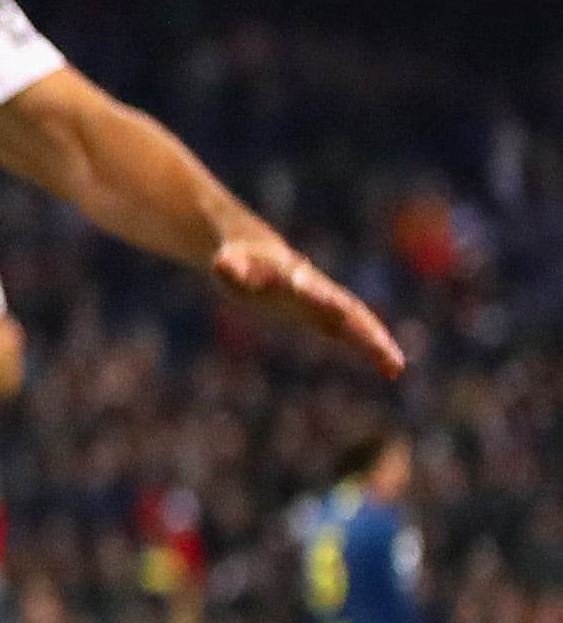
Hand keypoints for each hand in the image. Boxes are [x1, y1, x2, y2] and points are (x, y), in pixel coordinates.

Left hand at [211, 232, 405, 377]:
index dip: (322, 299)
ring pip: (357, 322)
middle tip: (384, 347)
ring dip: (376, 343)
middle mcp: (317, 288)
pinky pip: (353, 334)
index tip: (339, 311)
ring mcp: (324, 302)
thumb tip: (223, 268)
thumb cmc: (237, 260)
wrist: (253, 252)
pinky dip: (371, 349)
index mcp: (292, 275)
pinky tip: (392, 370)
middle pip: (346, 307)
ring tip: (397, 366)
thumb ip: (230, 267)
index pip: (311, 289)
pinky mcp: (325, 315)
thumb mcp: (228, 262)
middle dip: (363, 327)